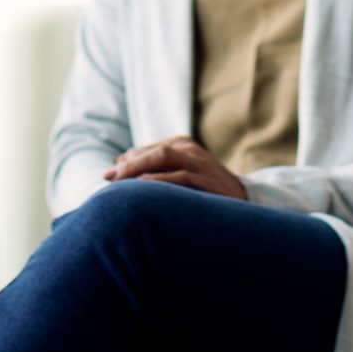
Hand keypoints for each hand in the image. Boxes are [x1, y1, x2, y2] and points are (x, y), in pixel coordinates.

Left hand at [105, 135, 248, 199]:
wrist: (243, 205)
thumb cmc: (203, 191)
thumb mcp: (179, 175)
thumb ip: (153, 168)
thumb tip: (118, 163)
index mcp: (184, 145)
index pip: (150, 149)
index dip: (128, 160)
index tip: (109, 174)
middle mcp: (193, 151)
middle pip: (156, 151)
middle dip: (130, 163)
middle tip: (108, 178)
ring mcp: (202, 165)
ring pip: (166, 158)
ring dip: (139, 169)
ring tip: (119, 182)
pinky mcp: (209, 183)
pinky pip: (181, 178)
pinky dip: (160, 181)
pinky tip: (143, 188)